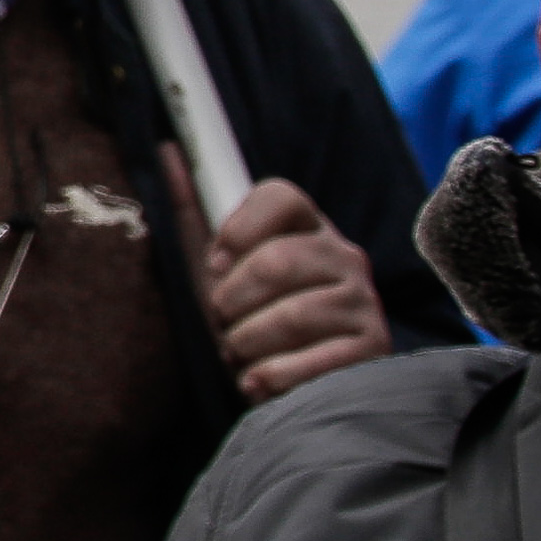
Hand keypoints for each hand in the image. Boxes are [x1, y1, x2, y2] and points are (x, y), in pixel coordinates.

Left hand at [166, 146, 381, 400]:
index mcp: (308, 228)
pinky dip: (269, 378)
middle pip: (275, 261)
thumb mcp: (213, 268)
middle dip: (231, 302)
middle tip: (226, 322)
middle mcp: (345, 257)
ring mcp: (365, 303)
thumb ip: (193, 212)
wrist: (287, 389)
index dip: (238, 230)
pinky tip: (260, 380)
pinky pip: (307, 364)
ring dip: (246, 345)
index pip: (280, 195)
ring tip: (244, 353)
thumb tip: (167, 151)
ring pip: (290, 317)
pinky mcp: (373, 350)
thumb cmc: (246, 320)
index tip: (216, 264)